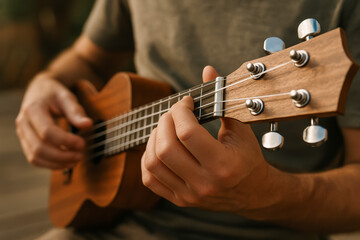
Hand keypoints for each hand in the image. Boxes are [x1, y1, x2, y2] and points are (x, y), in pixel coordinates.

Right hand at [16, 74, 92, 169]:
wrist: (40, 91)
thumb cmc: (54, 94)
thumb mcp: (66, 97)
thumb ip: (76, 111)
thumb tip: (87, 125)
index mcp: (33, 109)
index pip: (47, 132)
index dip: (66, 141)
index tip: (82, 143)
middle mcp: (23, 123)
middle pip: (39, 147)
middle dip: (62, 156)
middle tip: (80, 155)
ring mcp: (22, 134)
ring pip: (35, 157)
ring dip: (56, 163)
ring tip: (75, 161)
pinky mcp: (25, 142)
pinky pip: (34, 159)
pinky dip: (50, 164)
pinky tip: (66, 162)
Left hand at [141, 66, 270, 212]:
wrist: (251, 193)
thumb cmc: (247, 158)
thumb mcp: (240, 128)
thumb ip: (221, 99)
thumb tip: (207, 70)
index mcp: (224, 165)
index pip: (187, 132)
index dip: (181, 110)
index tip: (186, 102)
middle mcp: (204, 183)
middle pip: (165, 147)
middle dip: (165, 121)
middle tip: (174, 113)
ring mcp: (189, 194)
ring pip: (153, 162)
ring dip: (154, 138)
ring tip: (166, 128)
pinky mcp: (179, 199)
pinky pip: (149, 178)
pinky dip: (148, 158)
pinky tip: (159, 146)